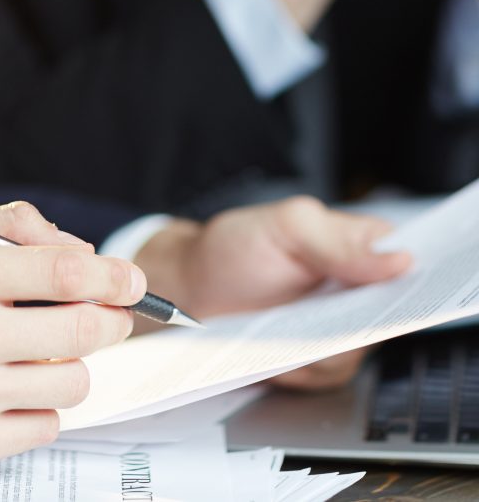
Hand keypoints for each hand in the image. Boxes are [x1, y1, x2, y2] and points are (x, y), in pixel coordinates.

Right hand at [0, 201, 145, 472]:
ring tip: (45, 351)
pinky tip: (14, 386)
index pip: (65, 274)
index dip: (114, 275)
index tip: (133, 279)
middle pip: (85, 329)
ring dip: (73, 362)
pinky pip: (46, 424)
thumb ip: (10, 224)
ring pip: (73, 380)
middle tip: (109, 316)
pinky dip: (43, 404)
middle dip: (111, 319)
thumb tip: (81, 250)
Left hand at [134, 197, 411, 386]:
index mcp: (356, 243)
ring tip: (280, 326)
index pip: (407, 261)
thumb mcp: (285, 227)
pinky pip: (327, 373)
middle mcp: (354, 287)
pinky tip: (274, 348)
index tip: (382, 290)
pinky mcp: (316, 359)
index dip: (408, 278)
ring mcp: (337, 326)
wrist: (191, 288)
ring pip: (358, 349)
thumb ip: (339, 241)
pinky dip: (299, 366)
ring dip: (319, 344)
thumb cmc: (234, 248)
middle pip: (388, 314)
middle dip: (356, 319)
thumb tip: (399, 260)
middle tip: (318, 314)